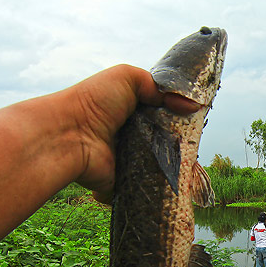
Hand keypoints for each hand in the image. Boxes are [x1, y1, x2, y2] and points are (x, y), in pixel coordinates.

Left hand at [69, 64, 200, 202]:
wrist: (69, 136)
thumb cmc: (94, 102)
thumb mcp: (128, 77)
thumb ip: (161, 86)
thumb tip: (193, 105)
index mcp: (136, 113)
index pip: (167, 118)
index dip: (183, 120)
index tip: (196, 123)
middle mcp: (135, 137)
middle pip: (169, 144)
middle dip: (184, 148)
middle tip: (193, 149)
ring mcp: (133, 162)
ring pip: (164, 168)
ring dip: (177, 170)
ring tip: (189, 169)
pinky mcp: (129, 183)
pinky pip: (151, 189)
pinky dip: (163, 189)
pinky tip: (177, 186)